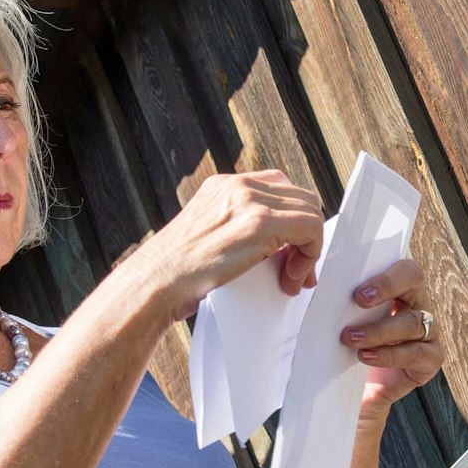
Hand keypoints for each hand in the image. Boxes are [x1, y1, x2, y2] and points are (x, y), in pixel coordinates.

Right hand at [126, 171, 323, 320]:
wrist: (156, 282)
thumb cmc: (176, 274)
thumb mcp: (205, 238)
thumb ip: (234, 231)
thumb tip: (271, 250)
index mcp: (223, 186)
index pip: (279, 188)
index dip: (292, 222)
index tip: (288, 255)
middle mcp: (237, 185)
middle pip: (300, 197)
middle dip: (306, 236)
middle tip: (295, 272)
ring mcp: (249, 200)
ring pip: (311, 211)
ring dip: (309, 248)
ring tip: (291, 278)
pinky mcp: (260, 222)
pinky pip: (311, 227)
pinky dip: (310, 254)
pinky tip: (291, 277)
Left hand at [340, 258, 443, 414]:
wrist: (356, 392)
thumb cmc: (347, 349)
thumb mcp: (340, 322)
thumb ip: (336, 301)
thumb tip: (312, 282)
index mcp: (397, 287)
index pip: (401, 266)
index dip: (384, 274)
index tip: (357, 291)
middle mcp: (417, 303)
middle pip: (415, 279)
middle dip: (386, 286)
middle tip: (359, 300)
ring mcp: (428, 331)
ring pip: (412, 321)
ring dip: (379, 330)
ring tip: (351, 338)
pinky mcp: (431, 358)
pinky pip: (417, 353)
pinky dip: (390, 355)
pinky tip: (366, 358)